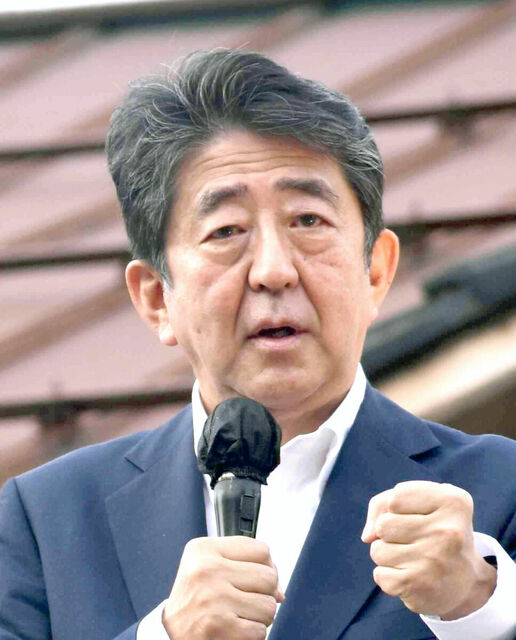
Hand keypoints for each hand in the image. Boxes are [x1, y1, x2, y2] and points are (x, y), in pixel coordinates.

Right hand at [163, 536, 283, 639]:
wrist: (169, 634)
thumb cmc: (194, 600)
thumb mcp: (208, 568)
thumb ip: (244, 567)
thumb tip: (280, 590)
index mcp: (204, 550)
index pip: (261, 550)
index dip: (265, 567)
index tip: (253, 579)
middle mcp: (207, 569)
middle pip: (269, 577)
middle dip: (264, 594)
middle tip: (244, 601)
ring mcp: (214, 597)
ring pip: (269, 605)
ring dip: (259, 617)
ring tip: (238, 616)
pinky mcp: (219, 626)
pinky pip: (260, 631)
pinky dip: (252, 635)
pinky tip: (234, 630)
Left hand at [361, 481, 495, 619]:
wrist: (467, 583)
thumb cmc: (435, 532)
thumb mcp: (421, 503)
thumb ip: (385, 503)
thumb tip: (367, 536)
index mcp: (453, 502)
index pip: (396, 496)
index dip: (398, 508)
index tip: (420, 517)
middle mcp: (448, 531)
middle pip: (382, 524)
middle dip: (389, 534)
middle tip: (415, 542)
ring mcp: (434, 560)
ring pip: (377, 550)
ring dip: (388, 556)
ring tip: (413, 560)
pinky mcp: (419, 586)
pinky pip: (379, 575)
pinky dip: (389, 577)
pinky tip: (412, 578)